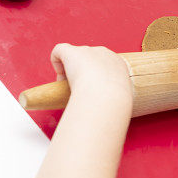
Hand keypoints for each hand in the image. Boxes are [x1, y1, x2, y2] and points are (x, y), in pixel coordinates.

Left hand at [37, 45, 132, 177]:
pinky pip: (59, 50)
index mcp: (118, 64)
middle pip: (88, 58)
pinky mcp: (72, 52)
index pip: (103, 66)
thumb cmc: (115, 102)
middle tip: (79, 92)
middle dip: (81, 73)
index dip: (95, 78)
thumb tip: (112, 127)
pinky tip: (59, 77)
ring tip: (69, 88)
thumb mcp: (123, 102)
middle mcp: (104, 53)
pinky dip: (55, 61)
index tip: (92, 92)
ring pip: (73, 56)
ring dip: (68, 71)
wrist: (106, 93)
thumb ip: (117, 107)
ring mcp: (87, 51)